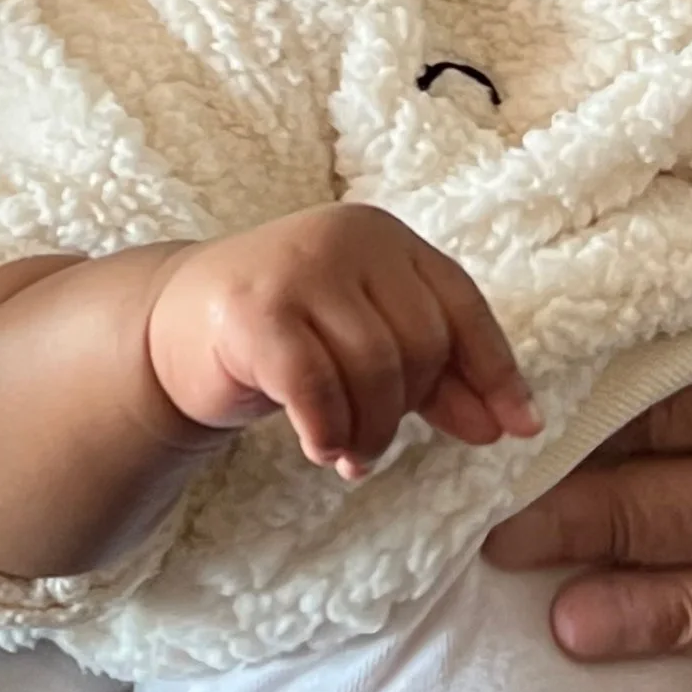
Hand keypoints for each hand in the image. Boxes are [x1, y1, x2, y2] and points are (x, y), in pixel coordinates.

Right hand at [144, 204, 540, 480]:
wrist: (175, 324)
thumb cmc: (287, 333)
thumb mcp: (367, 345)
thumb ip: (435, 376)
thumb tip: (508, 425)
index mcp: (385, 237)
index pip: (460, 303)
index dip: (494, 369)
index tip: (517, 429)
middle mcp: (347, 237)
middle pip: (421, 341)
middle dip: (411, 409)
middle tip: (380, 441)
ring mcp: (298, 268)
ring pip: (375, 368)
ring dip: (370, 430)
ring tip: (350, 453)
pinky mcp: (254, 312)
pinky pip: (317, 386)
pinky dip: (329, 430)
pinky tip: (322, 447)